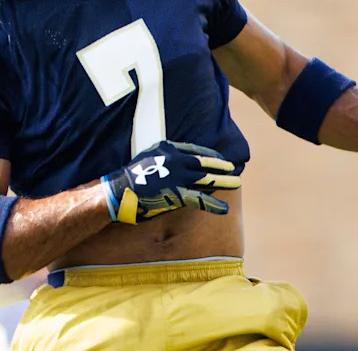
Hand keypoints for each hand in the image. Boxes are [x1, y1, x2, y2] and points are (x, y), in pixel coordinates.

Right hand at [101, 141, 240, 223]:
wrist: (120, 189)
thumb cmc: (131, 176)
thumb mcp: (149, 157)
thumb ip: (164, 158)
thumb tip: (176, 161)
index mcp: (168, 149)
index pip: (195, 149)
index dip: (209, 154)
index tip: (219, 157)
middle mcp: (176, 160)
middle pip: (204, 162)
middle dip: (220, 165)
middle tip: (232, 167)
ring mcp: (178, 177)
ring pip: (206, 179)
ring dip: (223, 181)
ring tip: (237, 182)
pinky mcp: (177, 194)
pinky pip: (200, 199)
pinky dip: (213, 204)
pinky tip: (224, 208)